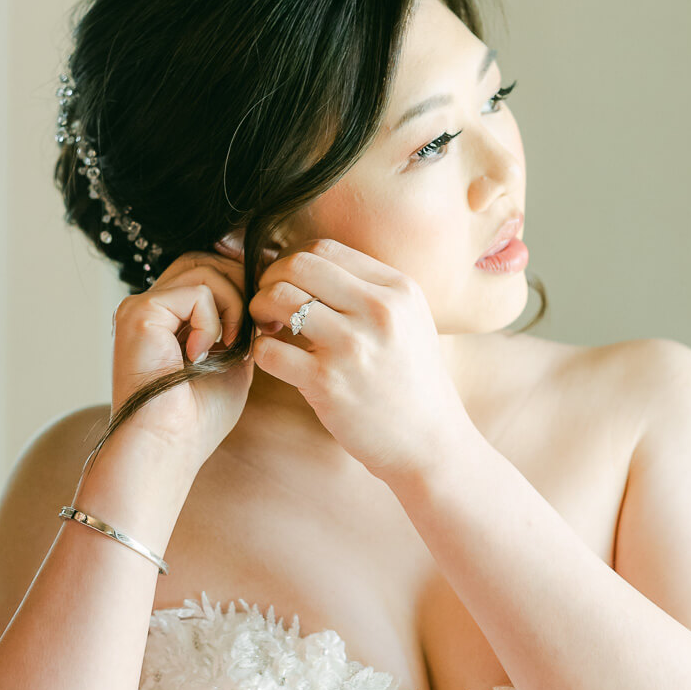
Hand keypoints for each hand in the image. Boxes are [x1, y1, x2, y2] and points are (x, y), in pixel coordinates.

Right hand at [110, 244, 274, 466]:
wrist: (169, 446)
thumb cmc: (198, 418)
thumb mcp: (233, 362)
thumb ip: (241, 326)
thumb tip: (263, 296)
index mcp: (169, 317)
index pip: (209, 270)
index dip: (243, 284)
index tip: (268, 320)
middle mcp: (152, 306)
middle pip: (207, 259)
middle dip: (243, 288)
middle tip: (260, 327)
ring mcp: (142, 306)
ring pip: (205, 269)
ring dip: (233, 305)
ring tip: (230, 345)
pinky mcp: (140, 312)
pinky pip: (197, 292)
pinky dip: (213, 321)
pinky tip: (201, 354)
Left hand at [247, 238, 472, 480]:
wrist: (430, 441)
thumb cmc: (412, 380)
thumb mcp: (409, 321)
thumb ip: (370, 289)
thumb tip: (308, 265)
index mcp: (398, 290)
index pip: (325, 248)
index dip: (293, 259)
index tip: (287, 281)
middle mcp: (378, 311)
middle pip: (297, 265)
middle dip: (270, 278)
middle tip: (268, 301)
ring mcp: (352, 347)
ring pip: (278, 299)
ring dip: (260, 309)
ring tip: (269, 327)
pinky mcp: (327, 383)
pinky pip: (269, 350)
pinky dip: (260, 350)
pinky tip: (274, 357)